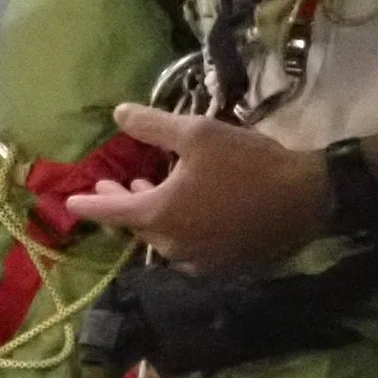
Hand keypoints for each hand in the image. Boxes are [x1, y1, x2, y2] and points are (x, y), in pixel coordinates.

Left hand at [61, 103, 327, 268]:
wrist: (307, 198)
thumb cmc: (248, 163)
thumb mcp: (197, 134)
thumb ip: (153, 126)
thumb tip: (119, 113)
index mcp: (159, 215)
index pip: (110, 211)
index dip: (89, 204)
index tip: (70, 203)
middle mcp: (172, 244)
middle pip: (136, 223)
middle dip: (121, 203)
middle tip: (111, 187)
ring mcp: (197, 259)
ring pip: (162, 234)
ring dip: (150, 211)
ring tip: (147, 186)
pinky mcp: (221, 264)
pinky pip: (187, 244)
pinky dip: (176, 224)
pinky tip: (184, 205)